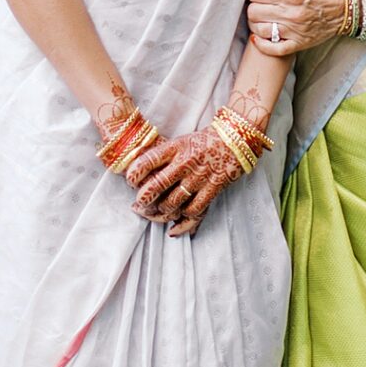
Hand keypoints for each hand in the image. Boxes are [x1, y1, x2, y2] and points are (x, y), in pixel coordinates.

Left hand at [124, 129, 242, 237]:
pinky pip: (194, 210)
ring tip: (157, 212)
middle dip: (145, 198)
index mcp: (176, 147)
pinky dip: (182, 222)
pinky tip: (174, 226)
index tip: (130, 181)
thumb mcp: (181, 142)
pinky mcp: (213, 188)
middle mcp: (186, 161)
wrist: (234, 140)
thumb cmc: (203, 142)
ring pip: (174, 201)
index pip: (149, 160)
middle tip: (139, 204)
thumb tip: (139, 174)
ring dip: (162, 211)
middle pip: (158, 184)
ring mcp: (200, 176)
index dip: (136, 172)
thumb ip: (163, 157)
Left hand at [247, 0, 351, 54]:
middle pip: (254, 12)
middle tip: (263, 3)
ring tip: (262, 17)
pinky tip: (258, 37)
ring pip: (259, 29)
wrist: (346, 6)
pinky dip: (261, 44)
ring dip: (256, 22)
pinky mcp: (298, 43)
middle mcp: (290, 13)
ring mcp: (293, 31)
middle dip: (255, 5)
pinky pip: (273, 49)